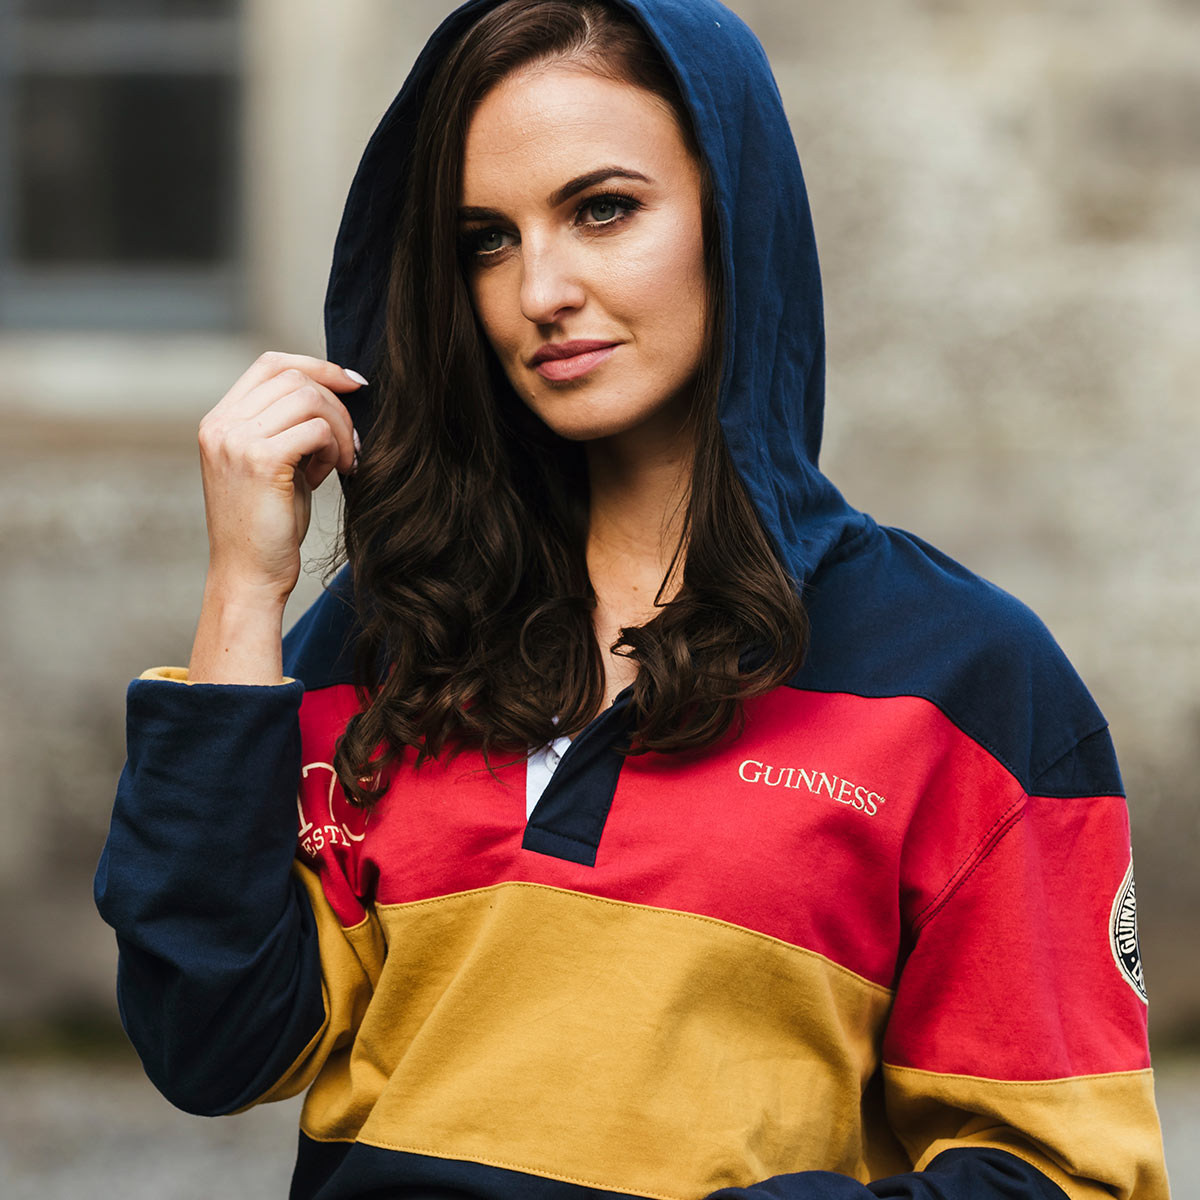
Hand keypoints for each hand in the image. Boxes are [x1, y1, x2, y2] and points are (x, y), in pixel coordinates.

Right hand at [197, 350, 364, 604]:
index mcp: (219, 421)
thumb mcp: (273, 465)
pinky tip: (332, 474)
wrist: (249, 575)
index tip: (352, 384)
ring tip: (340, 463)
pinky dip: (334, 448)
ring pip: (309, 400)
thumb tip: (335, 393)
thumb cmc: (267, 526)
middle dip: (336, 405)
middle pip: (295, 378)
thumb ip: (288, 427)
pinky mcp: (261, 460)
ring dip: (339, 429)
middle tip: (350, 445)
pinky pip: (316, 430)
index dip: (317, 366)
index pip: (270, 364)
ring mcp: (236, 440)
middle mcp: (221, 425)